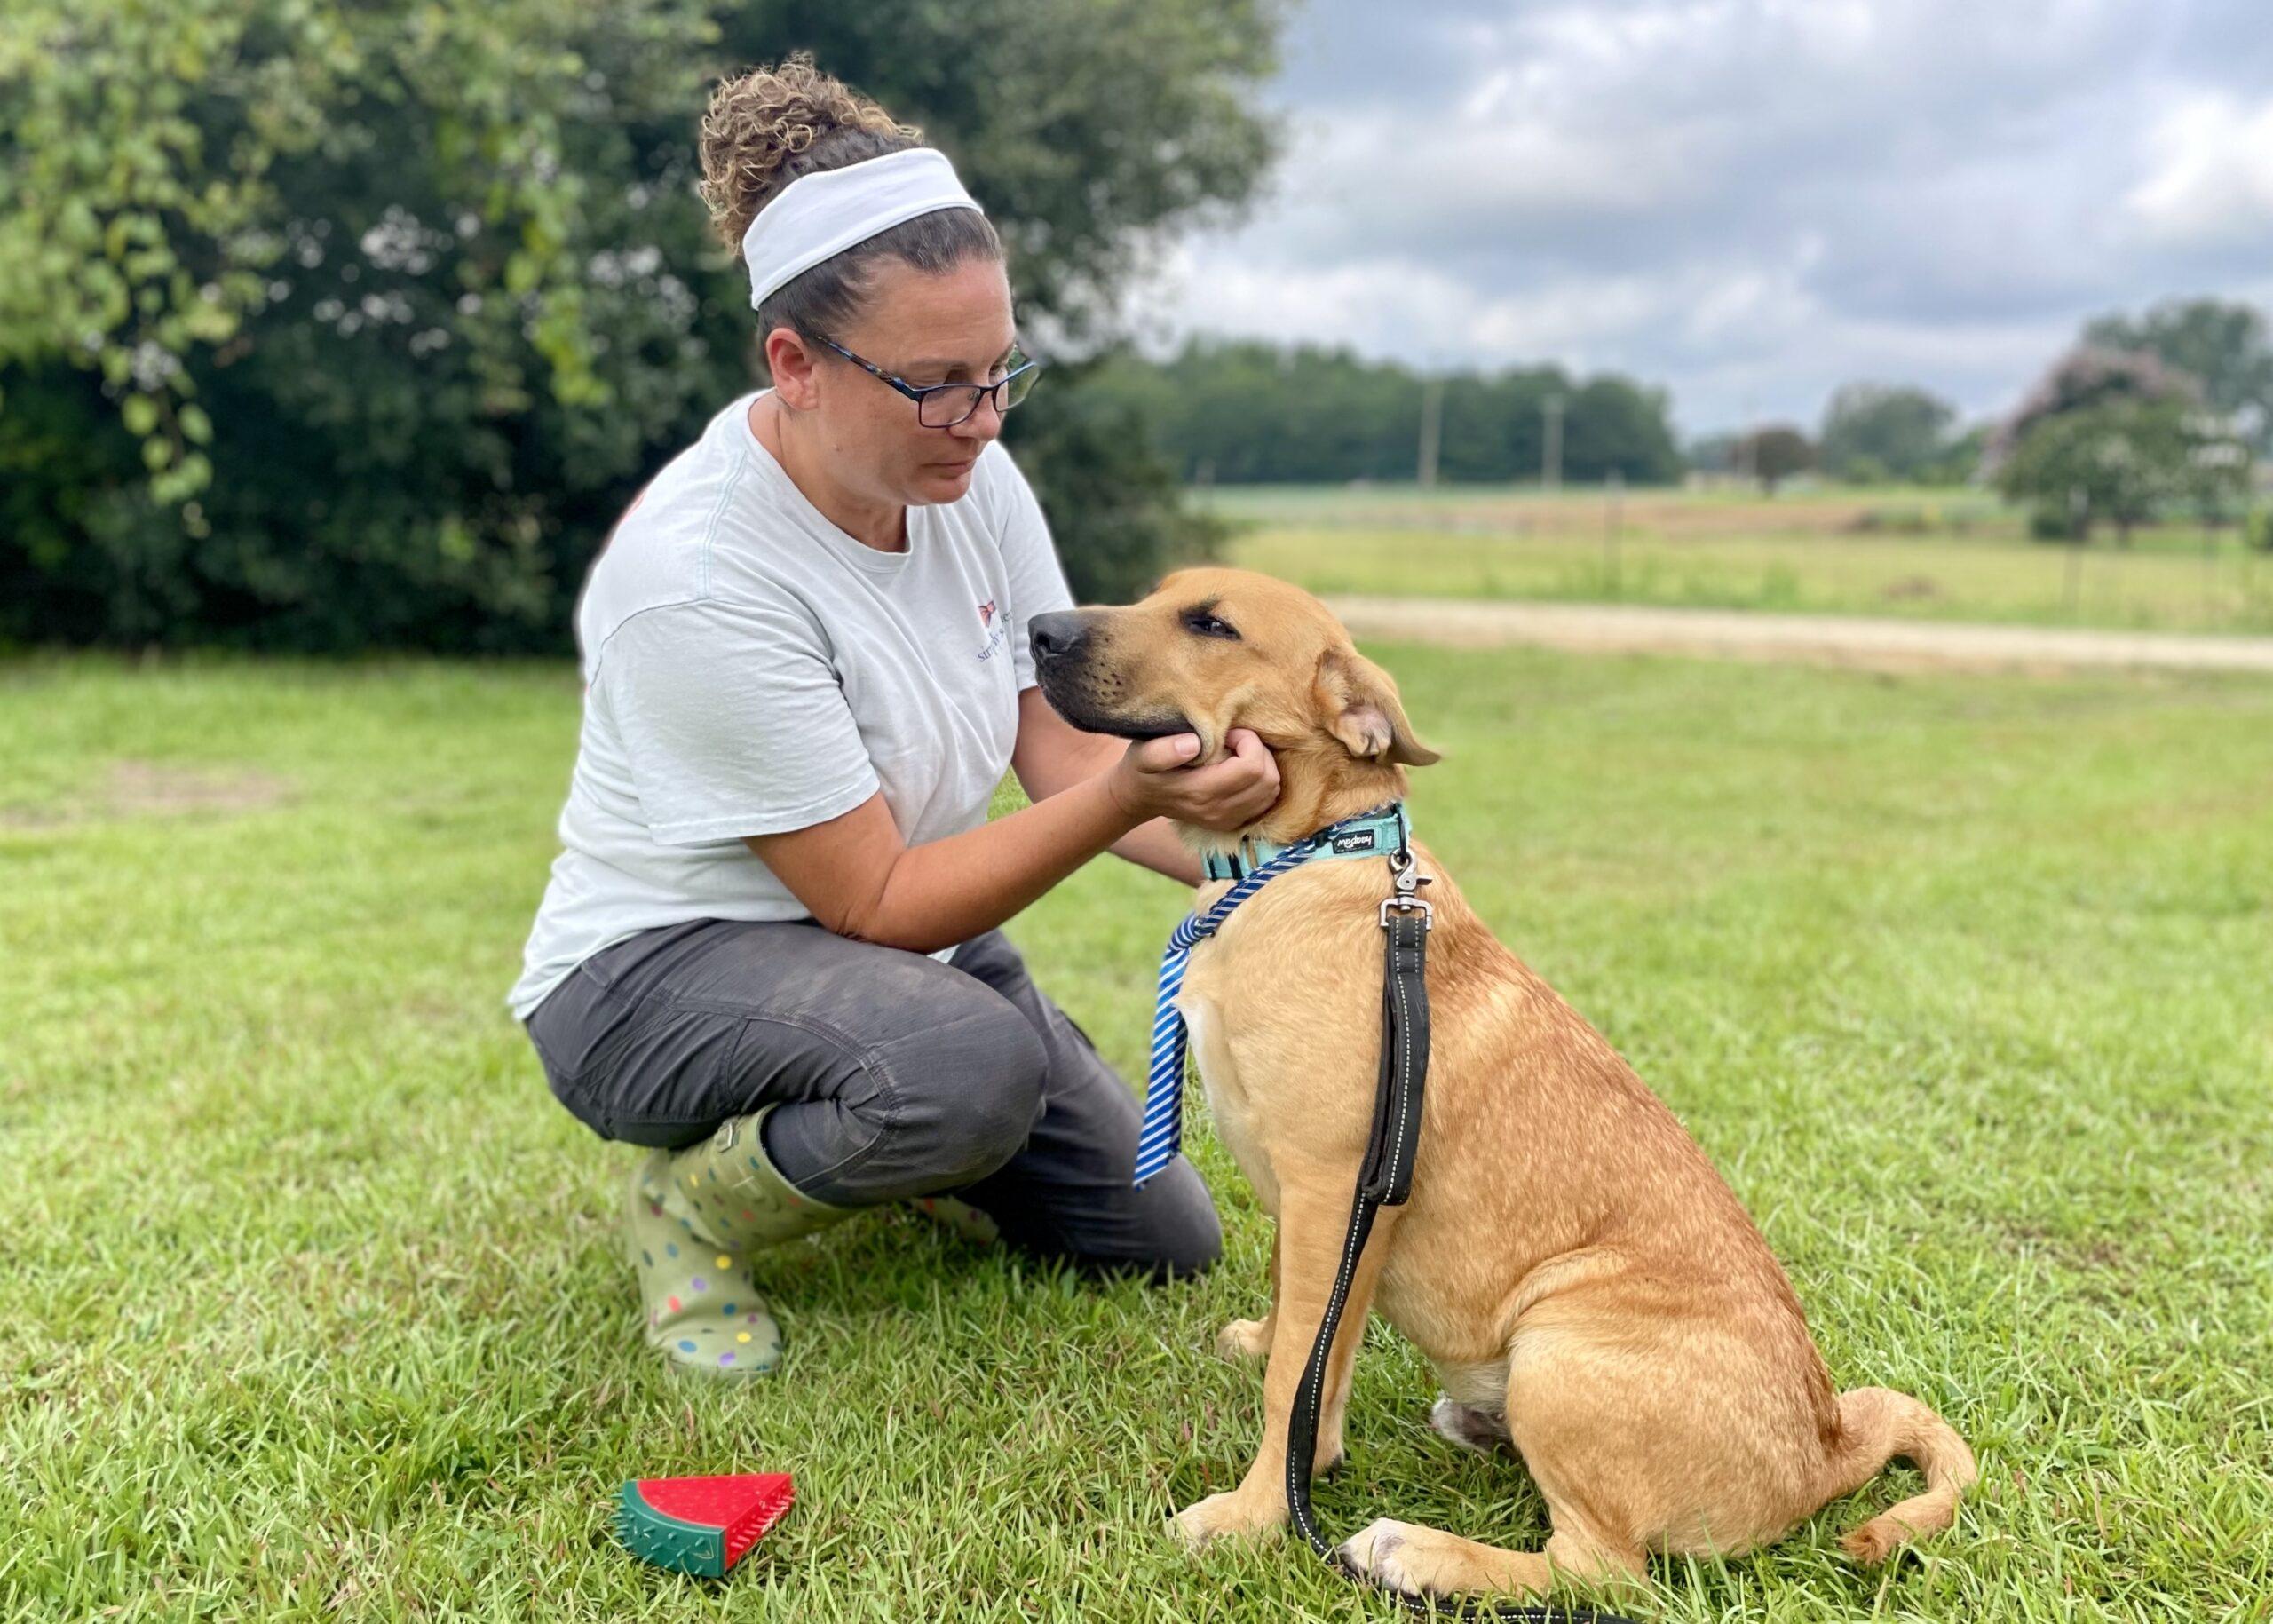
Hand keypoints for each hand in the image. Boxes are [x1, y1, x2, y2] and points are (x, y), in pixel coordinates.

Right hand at [1106, 727, 1280, 831]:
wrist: (1138, 798)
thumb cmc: (1142, 768)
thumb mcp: (1143, 754)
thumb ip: (1165, 750)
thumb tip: (1194, 744)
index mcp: (1201, 792)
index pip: (1252, 767)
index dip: (1248, 742)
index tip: (1228, 733)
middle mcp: (1218, 811)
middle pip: (1268, 779)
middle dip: (1258, 752)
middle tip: (1235, 741)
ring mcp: (1227, 820)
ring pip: (1271, 790)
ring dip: (1262, 765)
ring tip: (1238, 754)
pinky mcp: (1232, 823)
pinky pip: (1266, 801)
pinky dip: (1262, 782)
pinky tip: (1241, 770)